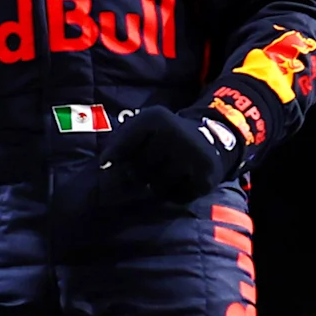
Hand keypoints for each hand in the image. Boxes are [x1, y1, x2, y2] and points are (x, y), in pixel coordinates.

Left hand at [106, 103, 234, 203]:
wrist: (210, 139)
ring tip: (167, 171)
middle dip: (139, 174)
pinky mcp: (206, 178)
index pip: (122, 147)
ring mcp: (194, 156)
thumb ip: (119, 142)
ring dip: (157, 186)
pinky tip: (182, 180)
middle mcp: (176, 133)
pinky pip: (176, 197)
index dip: (114, 157)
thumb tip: (105, 166)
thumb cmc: (164, 137)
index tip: (106, 163)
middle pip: (137, 172)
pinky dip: (175, 194)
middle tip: (152, 164)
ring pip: (156, 188)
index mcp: (155, 118)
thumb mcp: (141, 127)